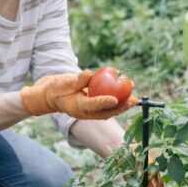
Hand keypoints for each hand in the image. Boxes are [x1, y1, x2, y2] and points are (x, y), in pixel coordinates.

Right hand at [22, 70, 138, 119]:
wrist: (52, 96)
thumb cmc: (57, 87)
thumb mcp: (64, 82)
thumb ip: (77, 80)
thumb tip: (90, 73)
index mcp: (77, 107)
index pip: (92, 104)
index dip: (103, 102)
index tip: (115, 98)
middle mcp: (85, 112)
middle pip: (106, 112)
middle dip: (121, 107)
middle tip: (133, 100)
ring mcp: (90, 112)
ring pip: (109, 111)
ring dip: (123, 106)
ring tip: (135, 99)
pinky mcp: (94, 108)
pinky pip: (108, 107)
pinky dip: (118, 102)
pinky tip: (128, 94)